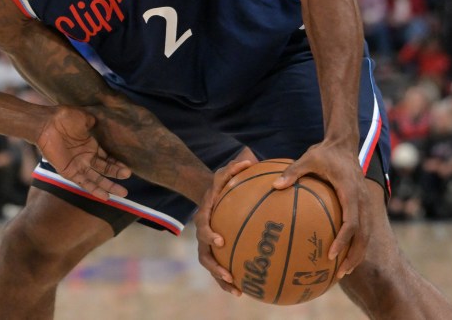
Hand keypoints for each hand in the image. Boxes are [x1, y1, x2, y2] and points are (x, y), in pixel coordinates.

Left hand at [36, 106, 131, 199]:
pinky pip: (84, 183)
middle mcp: (86, 157)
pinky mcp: (69, 172)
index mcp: (90, 146)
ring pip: (96, 179)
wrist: (46, 123)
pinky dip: (94, 190)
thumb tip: (98, 122)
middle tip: (128, 176)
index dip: (117, 163)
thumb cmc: (63, 118)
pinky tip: (105, 196)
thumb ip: (92, 122)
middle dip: (116, 174)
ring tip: (123, 193)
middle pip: (104, 169)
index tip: (128, 169)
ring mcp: (78, 166)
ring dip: (109, 186)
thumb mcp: (83, 117)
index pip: (107, 158)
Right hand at [194, 147, 256, 295]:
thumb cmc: (222, 185)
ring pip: (210, 264)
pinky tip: (243, 292)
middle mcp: (202, 232)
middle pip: (203, 252)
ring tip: (235, 290)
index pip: (203, 225)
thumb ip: (235, 168)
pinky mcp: (214, 252)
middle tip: (227, 273)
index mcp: (204, 215)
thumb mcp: (225, 173)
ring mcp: (206, 245)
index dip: (209, 234)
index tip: (221, 240)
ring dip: (220, 278)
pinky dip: (227, 281)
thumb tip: (249, 160)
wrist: (209, 197)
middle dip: (214, 265)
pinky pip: (219, 269)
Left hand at [272, 141, 368, 277]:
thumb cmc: (324, 153)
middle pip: (364, 234)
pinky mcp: (363, 205)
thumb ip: (292, 172)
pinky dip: (356, 243)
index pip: (352, 222)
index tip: (332, 254)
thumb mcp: (308, 158)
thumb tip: (274, 185)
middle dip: (355, 255)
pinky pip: (363, 228)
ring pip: (367, 234)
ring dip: (358, 253)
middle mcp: (362, 200)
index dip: (344, 240)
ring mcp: (365, 203)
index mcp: (351, 192)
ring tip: (344, 271)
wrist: (343, 144)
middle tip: (341, 272)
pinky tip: (343, 254)